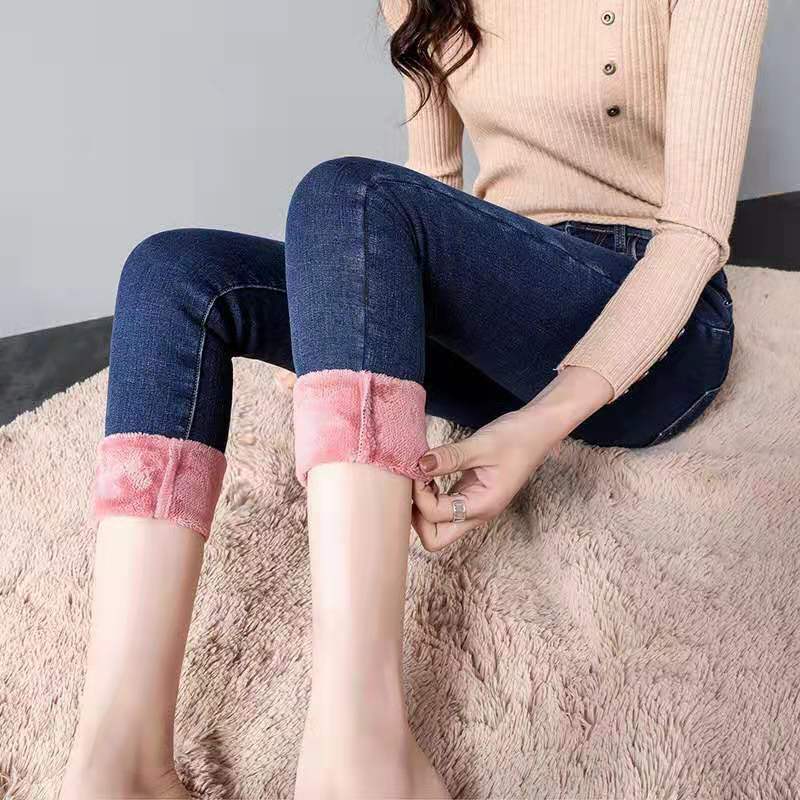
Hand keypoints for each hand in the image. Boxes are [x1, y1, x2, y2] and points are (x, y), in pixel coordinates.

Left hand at [410, 366, 612, 550]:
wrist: (539, 429)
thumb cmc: (517, 437)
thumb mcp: (482, 444)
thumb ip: (450, 457)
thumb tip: (420, 464)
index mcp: (483, 505)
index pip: (436, 516)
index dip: (420, 495)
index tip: (419, 468)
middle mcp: (477, 512)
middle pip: (435, 538)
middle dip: (417, 517)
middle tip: (414, 485)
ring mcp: (473, 506)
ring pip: (438, 525)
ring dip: (423, 506)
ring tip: (421, 476)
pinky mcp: (470, 494)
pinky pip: (444, 507)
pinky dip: (430, 495)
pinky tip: (429, 474)